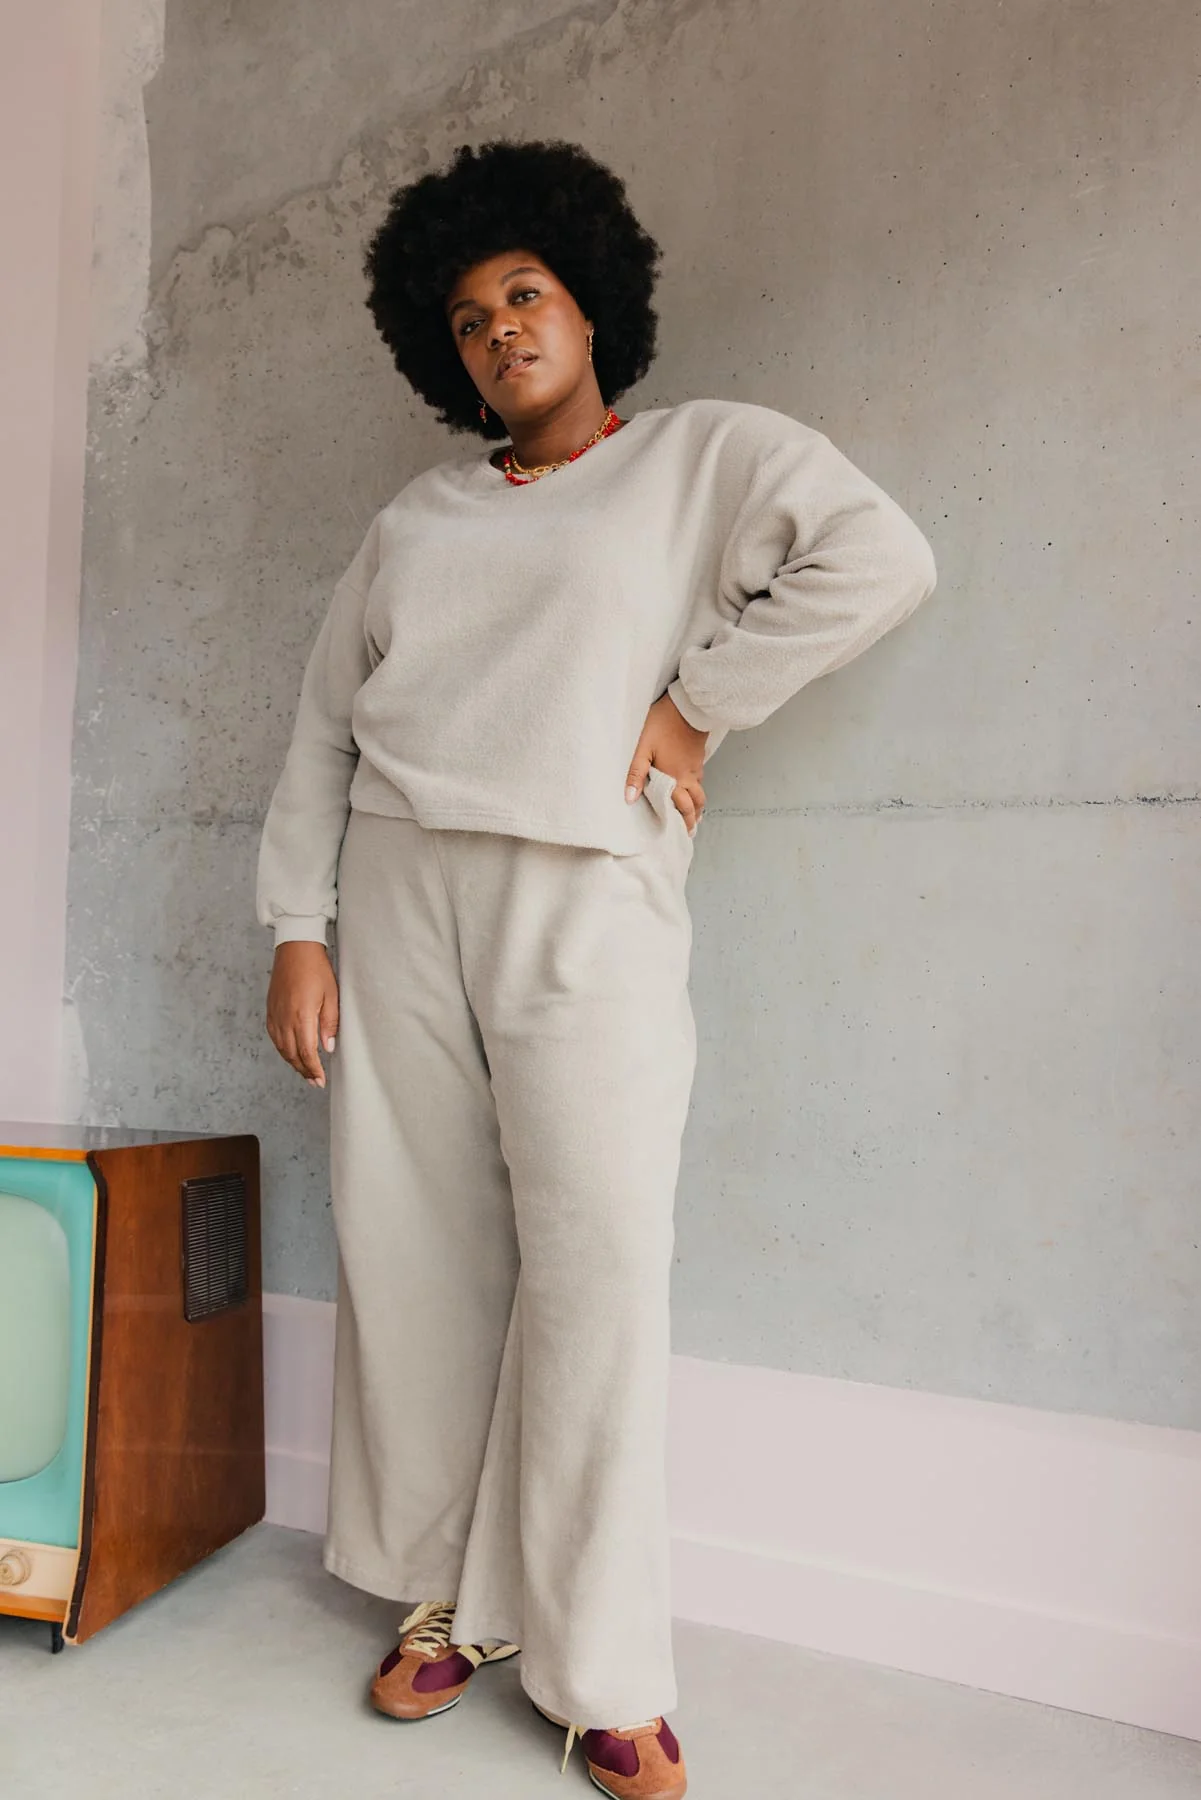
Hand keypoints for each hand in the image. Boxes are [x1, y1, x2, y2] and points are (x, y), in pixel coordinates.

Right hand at [266, 941, 339, 1087]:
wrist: (295, 949)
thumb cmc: (316, 969)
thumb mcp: (331, 995)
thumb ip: (329, 1023)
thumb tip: (328, 1047)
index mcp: (301, 1016)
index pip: (307, 1052)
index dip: (313, 1069)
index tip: (320, 1081)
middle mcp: (285, 1019)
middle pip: (292, 1054)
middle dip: (304, 1070)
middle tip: (314, 1082)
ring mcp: (275, 1015)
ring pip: (281, 1048)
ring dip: (292, 1062)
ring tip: (304, 1072)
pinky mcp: (270, 1010)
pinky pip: (274, 1037)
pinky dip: (282, 1049)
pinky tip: (290, 1053)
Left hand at [625, 692, 708, 831]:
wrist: (688, 706)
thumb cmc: (662, 725)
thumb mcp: (642, 748)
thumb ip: (635, 773)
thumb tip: (629, 799)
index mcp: (674, 778)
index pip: (680, 808)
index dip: (681, 822)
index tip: (680, 835)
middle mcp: (688, 776)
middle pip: (695, 804)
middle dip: (692, 819)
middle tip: (690, 831)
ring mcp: (695, 766)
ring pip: (700, 792)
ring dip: (697, 805)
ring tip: (695, 815)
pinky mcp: (698, 756)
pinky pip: (699, 779)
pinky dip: (697, 789)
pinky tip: (692, 787)